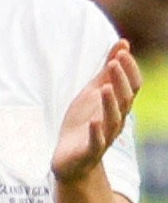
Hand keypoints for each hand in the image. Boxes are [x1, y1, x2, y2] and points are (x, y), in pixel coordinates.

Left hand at [54, 41, 138, 183]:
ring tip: (106, 87)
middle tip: (113, 62)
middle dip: (120, 81)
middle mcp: (116, 120)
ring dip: (110, 103)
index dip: (129, 70)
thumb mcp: (94, 92)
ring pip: (113, 119)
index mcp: (118, 106)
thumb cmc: (84, 122)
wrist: (70, 159)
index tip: (122, 51)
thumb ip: (107, 71)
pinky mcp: (89, 151)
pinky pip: (96, 142)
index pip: (131, 86)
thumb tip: (123, 43)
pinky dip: (96, 132)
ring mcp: (104, 136)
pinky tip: (94, 121)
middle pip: (124, 100)